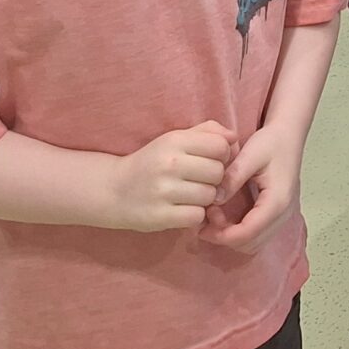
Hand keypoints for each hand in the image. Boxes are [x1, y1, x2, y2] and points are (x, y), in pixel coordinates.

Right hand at [102, 122, 232, 232]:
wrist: (114, 189)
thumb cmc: (152, 162)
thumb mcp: (174, 139)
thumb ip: (206, 132)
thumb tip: (234, 137)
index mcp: (174, 141)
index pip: (220, 146)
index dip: (222, 156)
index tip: (211, 161)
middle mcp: (169, 164)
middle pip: (218, 173)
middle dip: (214, 179)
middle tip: (199, 181)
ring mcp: (163, 191)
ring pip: (209, 196)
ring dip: (205, 199)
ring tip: (189, 195)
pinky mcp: (160, 216)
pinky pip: (197, 216)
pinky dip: (194, 215)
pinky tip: (182, 209)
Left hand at [203, 125, 302, 249]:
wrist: (289, 135)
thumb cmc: (272, 142)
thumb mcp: (251, 154)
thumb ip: (233, 177)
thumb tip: (214, 200)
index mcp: (277, 201)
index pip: (248, 233)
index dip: (222, 236)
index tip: (203, 225)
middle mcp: (282, 215)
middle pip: (250, 244)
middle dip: (225, 237)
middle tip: (208, 215)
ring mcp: (281, 217)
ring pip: (253, 243)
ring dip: (231, 236)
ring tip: (215, 214)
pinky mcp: (276, 215)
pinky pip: (256, 235)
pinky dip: (239, 232)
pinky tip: (226, 215)